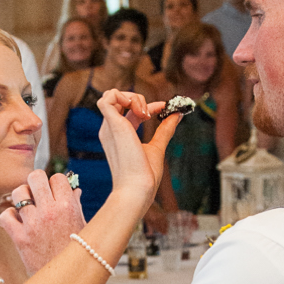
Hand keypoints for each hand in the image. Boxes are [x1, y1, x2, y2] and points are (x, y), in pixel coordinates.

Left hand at [0, 171, 87, 273]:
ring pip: (18, 193)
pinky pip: (5, 215)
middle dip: (36, 182)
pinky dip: (9, 215)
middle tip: (37, 191)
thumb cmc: (76, 250)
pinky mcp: (19, 237)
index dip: (55, 182)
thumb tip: (73, 188)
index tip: (54, 190)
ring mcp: (33, 224)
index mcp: (68, 206)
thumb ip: (75, 203)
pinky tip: (18, 220)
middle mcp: (50, 211)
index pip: (57, 177)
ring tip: (27, 205)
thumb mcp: (82, 224)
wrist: (65, 278)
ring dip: (22, 197)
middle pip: (35, 177)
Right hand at [96, 89, 179, 205]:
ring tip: (145, 112)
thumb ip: (164, 130)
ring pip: (111, 95)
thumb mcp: (156, 147)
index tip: (164, 107)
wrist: (137, 188)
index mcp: (118, 136)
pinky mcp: (112, 125)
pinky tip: (139, 110)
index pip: (128, 111)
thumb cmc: (144, 175)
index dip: (147, 105)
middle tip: (152, 113)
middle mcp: (110, 130)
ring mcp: (109, 127)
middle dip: (138, 98)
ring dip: (132, 96)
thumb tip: (177, 115)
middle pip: (118, 100)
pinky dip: (124, 96)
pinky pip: (107, 98)